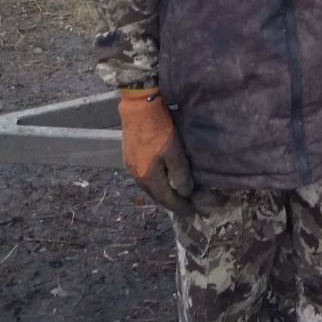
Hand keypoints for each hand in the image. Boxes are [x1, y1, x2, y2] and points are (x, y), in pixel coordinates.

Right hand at [117, 87, 194, 215]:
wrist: (138, 108)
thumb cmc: (159, 129)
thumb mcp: (175, 151)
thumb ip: (180, 174)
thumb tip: (185, 192)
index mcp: (149, 177)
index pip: (167, 200)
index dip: (180, 208)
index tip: (191, 214)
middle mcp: (137, 176)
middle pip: (156, 196)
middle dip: (171, 202)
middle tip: (185, 207)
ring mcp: (130, 167)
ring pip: (149, 187)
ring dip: (162, 193)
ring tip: (175, 195)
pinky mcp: (129, 157)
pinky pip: (144, 177)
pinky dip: (155, 182)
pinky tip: (162, 179)